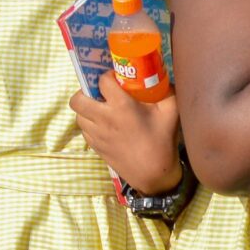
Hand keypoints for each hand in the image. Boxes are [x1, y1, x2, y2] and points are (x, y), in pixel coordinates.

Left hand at [70, 72, 182, 194]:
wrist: (153, 174)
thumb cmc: (163, 140)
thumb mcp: (171, 111)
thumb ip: (166, 90)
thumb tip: (160, 75)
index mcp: (121, 106)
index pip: (102, 81)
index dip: (108, 76)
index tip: (116, 79)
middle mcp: (103, 119)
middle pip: (77, 99)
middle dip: (86, 91)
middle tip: (99, 93)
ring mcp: (96, 134)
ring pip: (78, 114)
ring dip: (86, 108)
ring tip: (100, 107)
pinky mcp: (95, 146)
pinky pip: (83, 129)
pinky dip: (89, 123)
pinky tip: (103, 124)